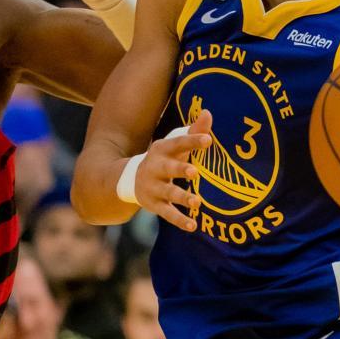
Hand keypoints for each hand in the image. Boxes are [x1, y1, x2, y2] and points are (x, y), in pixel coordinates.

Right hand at [135, 110, 211, 231]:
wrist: (130, 180)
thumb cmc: (163, 159)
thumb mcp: (174, 144)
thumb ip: (193, 131)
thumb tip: (209, 112)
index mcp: (162, 150)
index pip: (178, 143)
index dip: (192, 141)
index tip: (208, 140)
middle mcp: (156, 168)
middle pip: (168, 168)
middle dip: (180, 169)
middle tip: (195, 172)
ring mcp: (154, 188)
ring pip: (168, 194)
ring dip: (182, 197)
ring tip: (197, 202)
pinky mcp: (154, 205)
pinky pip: (167, 214)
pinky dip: (179, 220)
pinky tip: (193, 225)